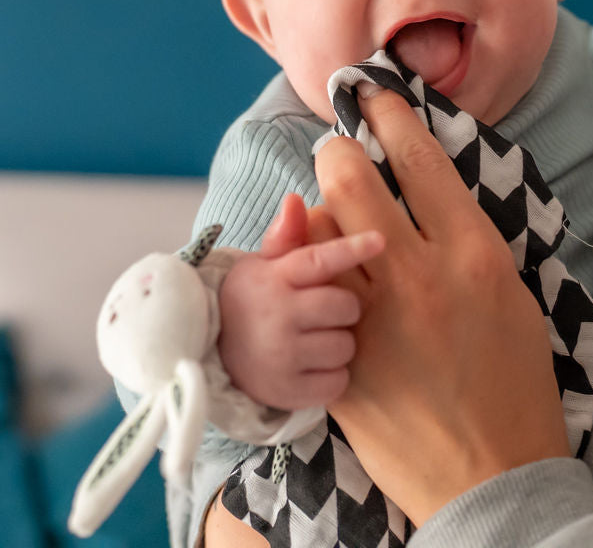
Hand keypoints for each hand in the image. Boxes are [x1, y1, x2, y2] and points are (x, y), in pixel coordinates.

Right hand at [217, 194, 383, 409]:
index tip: (380, 240)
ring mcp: (281, 357)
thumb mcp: (264, 264)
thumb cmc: (254, 299)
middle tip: (326, 310)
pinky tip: (313, 366)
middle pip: (344, 306)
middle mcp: (277, 316)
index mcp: (275, 278)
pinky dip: (332, 376)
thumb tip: (295, 200)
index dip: (351, 249)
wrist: (212, 352)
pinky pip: (337, 381)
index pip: (318, 260)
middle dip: (343, 307)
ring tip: (316, 339)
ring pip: (345, 345)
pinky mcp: (287, 392)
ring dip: (339, 343)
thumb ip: (287, 236)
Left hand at [315, 89, 570, 525]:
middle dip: (339, 147)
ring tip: (335, 203)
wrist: (493, 474)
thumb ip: (466, 236)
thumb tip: (425, 187)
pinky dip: (310, 259)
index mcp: (474, 255)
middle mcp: (420, 276)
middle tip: (341, 144)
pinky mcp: (341, 356)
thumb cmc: (516, 379)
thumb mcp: (510, 293)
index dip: (391, 115)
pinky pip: (308, 285)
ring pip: (321, 226)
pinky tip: (319, 255)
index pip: (422, 160)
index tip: (375, 95)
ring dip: (324, 203)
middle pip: (353, 179)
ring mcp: (374, 318)